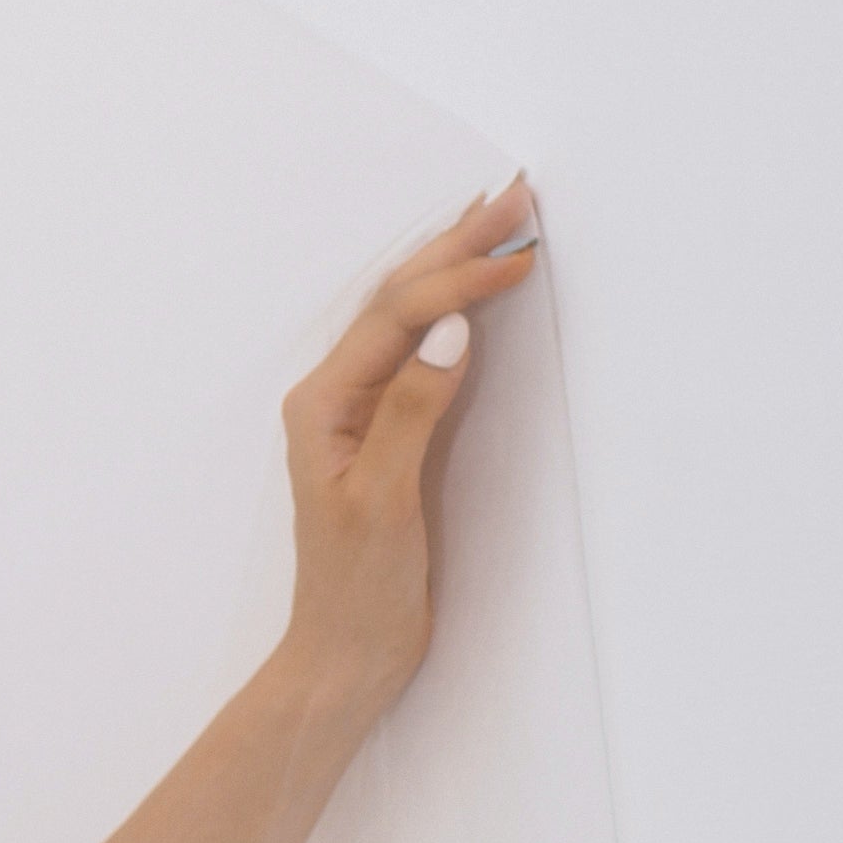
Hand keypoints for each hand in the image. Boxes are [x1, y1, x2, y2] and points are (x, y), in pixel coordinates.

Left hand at [275, 174, 540, 717]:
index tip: (520, 251)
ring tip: (502, 217)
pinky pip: (420, 352)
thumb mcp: (386, 500)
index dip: (457, 280)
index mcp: (322, 406)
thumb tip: (448, 331)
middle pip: (399, 302)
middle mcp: (334, 398)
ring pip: (410, 319)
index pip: (397, 319)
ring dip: (454, 266)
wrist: (347, 650)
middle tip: (519, 193)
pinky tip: (477, 291)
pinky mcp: (390, 433)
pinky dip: (454, 312)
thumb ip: (413, 413)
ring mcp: (361, 413)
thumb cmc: (358, 587)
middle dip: (457, 246)